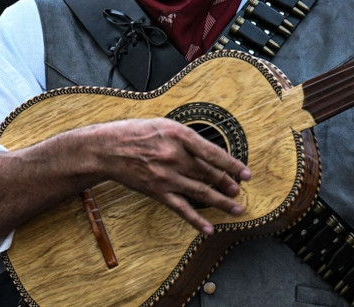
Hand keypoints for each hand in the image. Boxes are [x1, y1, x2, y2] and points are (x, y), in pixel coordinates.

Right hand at [95, 118, 251, 234]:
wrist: (107, 149)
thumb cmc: (135, 133)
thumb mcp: (165, 124)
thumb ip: (187, 138)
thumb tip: (210, 151)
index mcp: (179, 136)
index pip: (213, 153)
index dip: (233, 164)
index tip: (246, 173)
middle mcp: (175, 156)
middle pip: (209, 173)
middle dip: (228, 184)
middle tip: (239, 190)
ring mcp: (166, 176)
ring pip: (200, 192)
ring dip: (220, 202)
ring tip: (236, 208)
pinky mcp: (157, 192)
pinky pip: (180, 208)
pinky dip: (196, 220)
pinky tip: (208, 228)